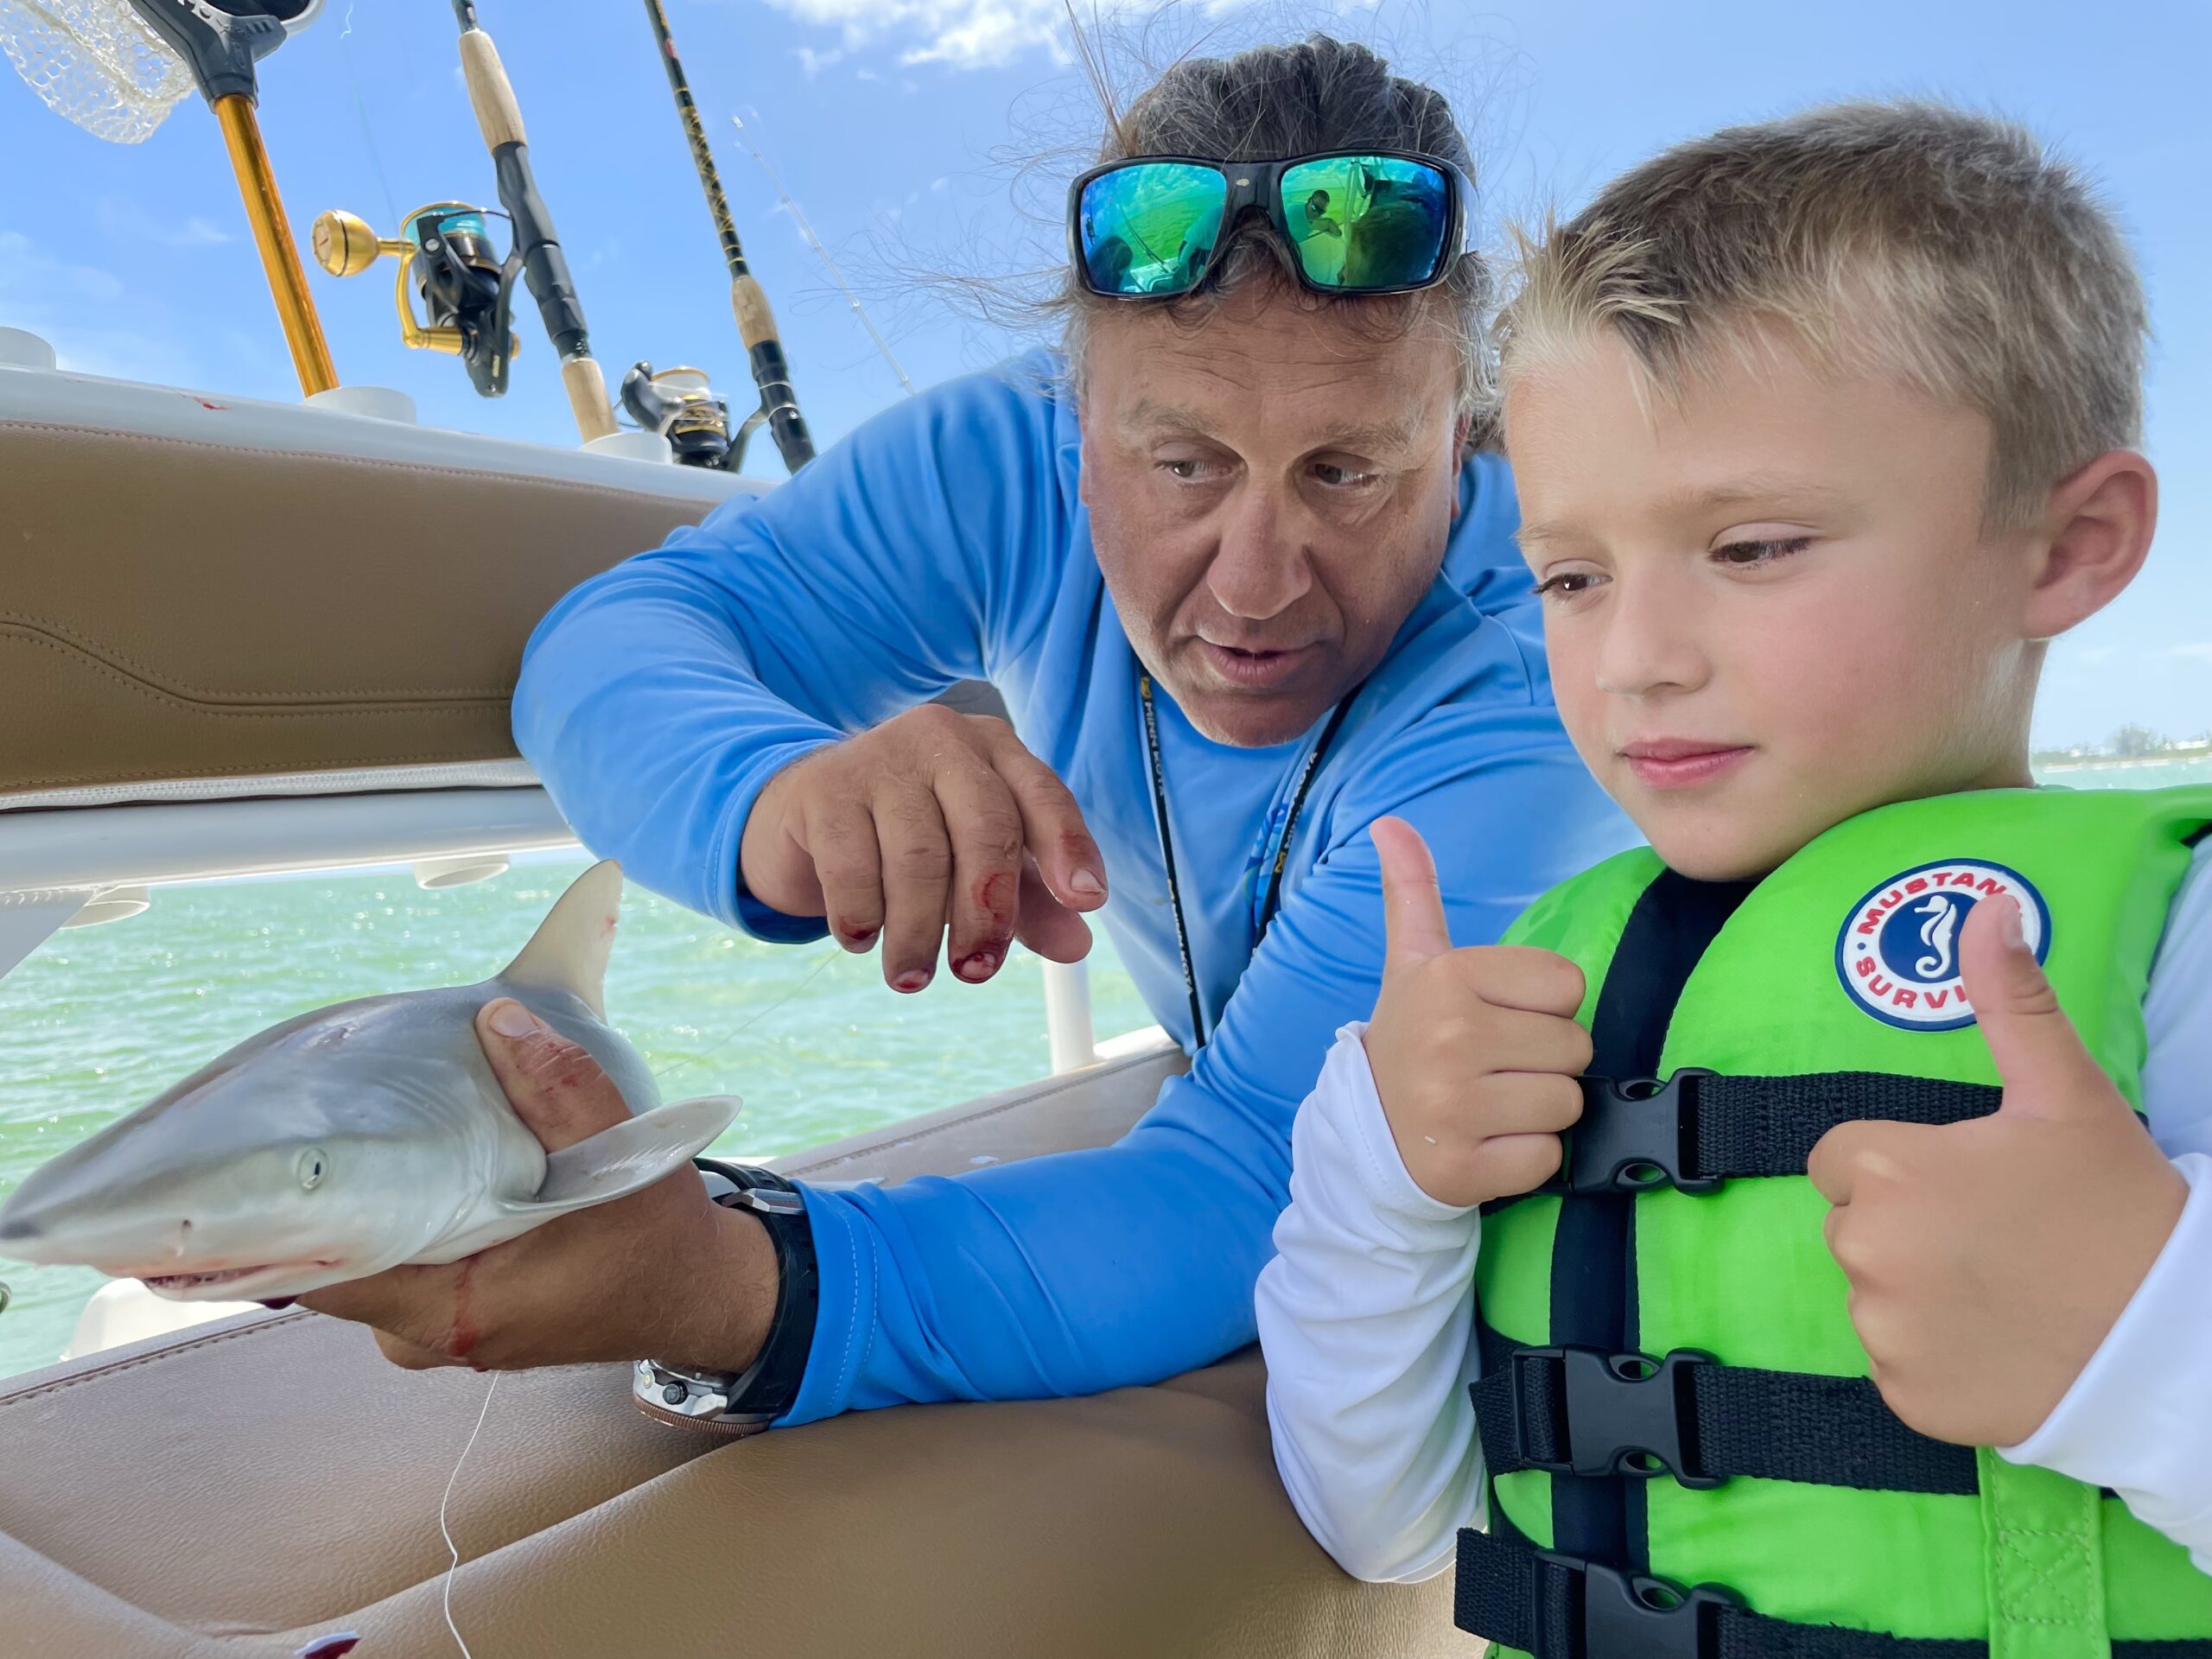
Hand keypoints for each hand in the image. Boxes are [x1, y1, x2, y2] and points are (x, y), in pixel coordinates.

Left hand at [301, 999, 777, 1374]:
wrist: (696, 1297)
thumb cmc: (660, 1242)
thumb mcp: (627, 1158)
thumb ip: (562, 1088)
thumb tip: (498, 1017)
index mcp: (459, 1312)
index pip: (327, 1276)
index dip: (288, 1220)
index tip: (264, 1159)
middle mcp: (430, 1336)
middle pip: (331, 1267)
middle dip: (327, 1196)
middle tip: (315, 1121)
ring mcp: (435, 1334)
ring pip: (362, 1265)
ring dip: (362, 1208)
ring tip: (355, 1138)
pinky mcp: (447, 1319)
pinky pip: (391, 1269)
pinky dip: (394, 1223)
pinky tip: (401, 1172)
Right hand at [739, 704, 1106, 991]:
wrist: (804, 814)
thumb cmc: (909, 839)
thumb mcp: (974, 868)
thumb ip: (1028, 903)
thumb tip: (1076, 945)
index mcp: (994, 751)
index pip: (1043, 796)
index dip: (1069, 847)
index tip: (1087, 901)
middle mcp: (942, 740)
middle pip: (986, 826)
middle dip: (987, 911)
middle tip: (976, 972)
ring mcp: (880, 758)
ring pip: (918, 856)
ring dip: (918, 932)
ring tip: (912, 977)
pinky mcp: (824, 789)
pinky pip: (853, 867)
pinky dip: (862, 915)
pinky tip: (861, 938)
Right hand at [1362, 818, 1590, 1207]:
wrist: (1366, 1135)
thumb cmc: (1410, 1041)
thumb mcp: (1412, 964)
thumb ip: (1412, 892)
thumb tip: (1389, 822)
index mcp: (1447, 978)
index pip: (1569, 986)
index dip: (1542, 1009)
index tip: (1494, 1022)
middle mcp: (1450, 1039)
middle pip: (1576, 1048)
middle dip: (1544, 1064)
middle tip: (1492, 1070)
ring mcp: (1455, 1108)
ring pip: (1568, 1104)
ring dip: (1538, 1113)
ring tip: (1491, 1106)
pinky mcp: (1465, 1170)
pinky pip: (1548, 1158)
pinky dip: (1526, 1159)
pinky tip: (1486, 1145)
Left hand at [1807, 893, 2187, 1445]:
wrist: (2178, 1344)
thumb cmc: (2118, 1208)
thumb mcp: (2065, 1094)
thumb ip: (2011, 999)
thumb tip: (1988, 905)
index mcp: (1885, 1172)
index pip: (1843, 1157)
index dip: (1903, 1162)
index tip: (1968, 1178)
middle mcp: (1864, 1252)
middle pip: (1853, 1222)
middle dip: (1907, 1222)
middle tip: (1997, 1232)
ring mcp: (1882, 1332)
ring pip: (1872, 1291)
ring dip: (1917, 1287)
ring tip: (2005, 1285)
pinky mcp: (1903, 1397)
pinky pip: (1894, 1361)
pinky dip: (1934, 1354)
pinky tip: (2000, 1340)